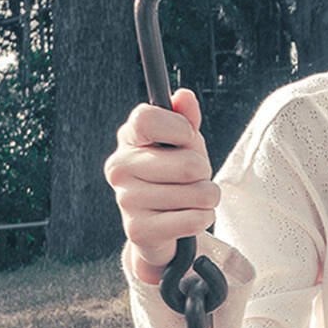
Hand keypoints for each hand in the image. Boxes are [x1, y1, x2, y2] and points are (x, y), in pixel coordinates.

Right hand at [104, 89, 218, 283]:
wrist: (159, 227)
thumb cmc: (174, 176)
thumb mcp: (184, 144)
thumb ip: (186, 119)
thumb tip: (184, 97)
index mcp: (129, 138)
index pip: (148, 118)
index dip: (180, 128)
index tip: (187, 137)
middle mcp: (120, 167)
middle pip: (188, 165)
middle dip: (204, 172)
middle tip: (193, 178)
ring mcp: (126, 200)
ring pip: (197, 194)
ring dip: (207, 198)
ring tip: (191, 199)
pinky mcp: (138, 230)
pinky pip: (194, 220)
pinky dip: (203, 218)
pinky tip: (189, 217)